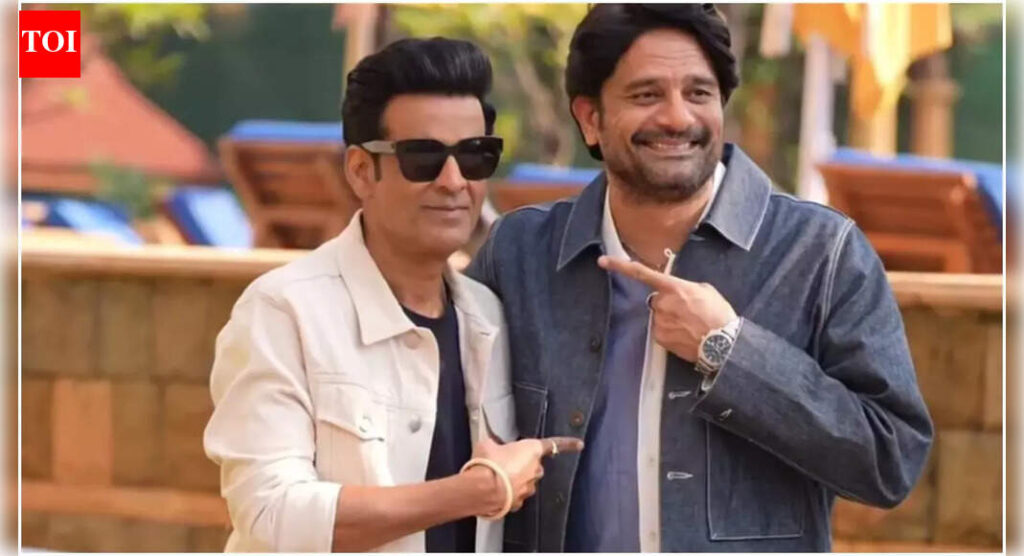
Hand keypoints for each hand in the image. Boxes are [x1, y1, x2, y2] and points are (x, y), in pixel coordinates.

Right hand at [472, 436, 582, 511]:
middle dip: (522, 463)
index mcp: (532, 450)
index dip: (568, 444)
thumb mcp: (488, 444)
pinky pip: (515, 495)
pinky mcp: (518, 502)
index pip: (554, 444)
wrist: (482, 488)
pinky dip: (507, 493)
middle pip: (534, 464)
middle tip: (504, 460)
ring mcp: (528, 488)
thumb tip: (492, 446)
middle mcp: (535, 470)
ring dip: (514, 478)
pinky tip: (495, 489)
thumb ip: (495, 445)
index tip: (579, 444)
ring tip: (495, 476)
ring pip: (525, 481)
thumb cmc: (488, 462)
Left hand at [598, 255, 736, 361]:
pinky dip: (670, 332)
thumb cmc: (718, 314)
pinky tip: (685, 334)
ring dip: (669, 319)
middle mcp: (662, 303)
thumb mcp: (705, 290)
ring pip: (658, 316)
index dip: (620, 266)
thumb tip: (678, 291)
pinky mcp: (659, 338)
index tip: (603, 261)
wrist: (722, 343)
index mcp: (673, 287)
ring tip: (690, 325)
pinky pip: (660, 331)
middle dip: (667, 304)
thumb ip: (685, 287)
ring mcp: (659, 321)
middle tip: (687, 312)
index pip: (641, 273)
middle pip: (656, 300)